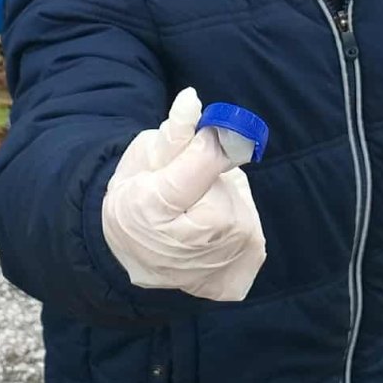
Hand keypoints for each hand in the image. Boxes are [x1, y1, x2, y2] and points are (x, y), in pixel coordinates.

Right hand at [101, 87, 267, 301]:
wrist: (132, 256)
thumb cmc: (137, 196)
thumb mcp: (142, 158)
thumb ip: (173, 133)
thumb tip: (192, 100)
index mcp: (148, 209)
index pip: (200, 165)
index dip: (210, 143)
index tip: (212, 124)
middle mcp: (184, 248)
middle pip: (224, 192)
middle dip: (212, 181)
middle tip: (188, 189)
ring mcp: (211, 268)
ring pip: (241, 210)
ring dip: (225, 203)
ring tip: (194, 212)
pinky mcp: (234, 281)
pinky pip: (250, 233)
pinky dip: (234, 227)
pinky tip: (207, 234)